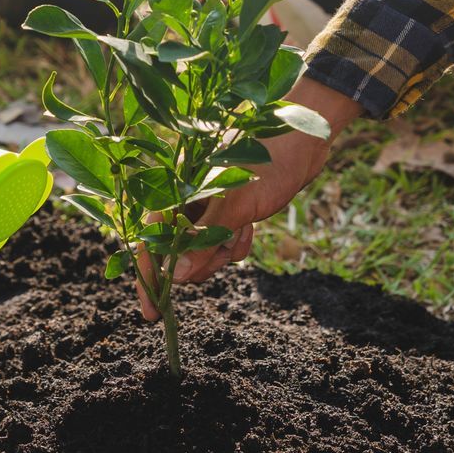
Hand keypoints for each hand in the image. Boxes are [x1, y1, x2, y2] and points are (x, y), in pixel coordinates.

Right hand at [136, 77, 361, 318]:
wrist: (304, 139)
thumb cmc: (268, 162)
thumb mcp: (234, 205)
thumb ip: (202, 240)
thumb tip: (177, 277)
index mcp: (174, 188)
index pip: (149, 240)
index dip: (149, 278)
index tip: (153, 313)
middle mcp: (184, 197)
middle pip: (176, 252)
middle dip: (199, 261)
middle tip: (222, 254)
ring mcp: (206, 204)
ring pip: (201, 251)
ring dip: (222, 252)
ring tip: (243, 229)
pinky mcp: (227, 210)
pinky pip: (222, 243)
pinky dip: (236, 244)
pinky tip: (252, 227)